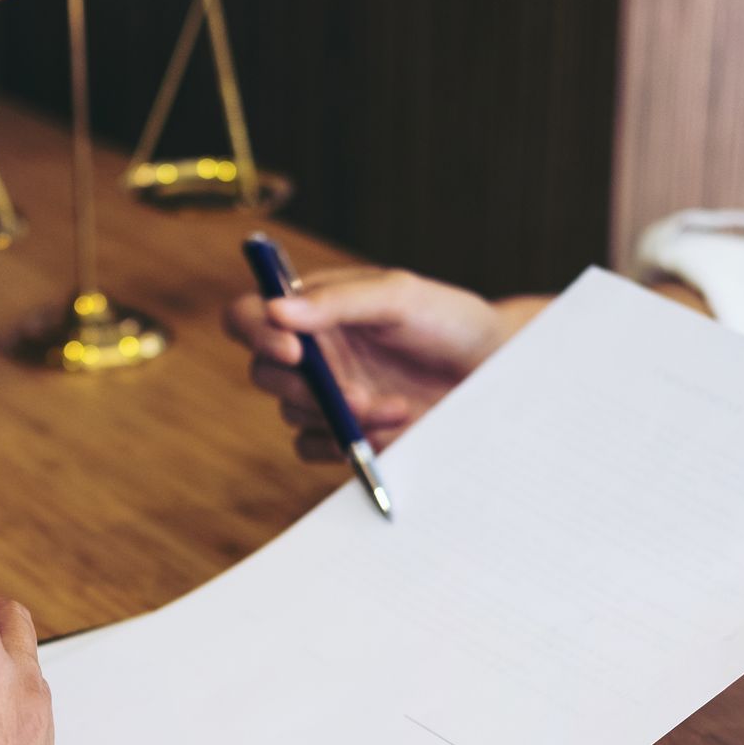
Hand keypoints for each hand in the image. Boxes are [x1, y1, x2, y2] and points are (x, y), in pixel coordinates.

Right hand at [223, 265, 545, 460]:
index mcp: (314, 307)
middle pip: (263, 372)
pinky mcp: (343, 432)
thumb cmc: (449, 321)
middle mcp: (311, 350)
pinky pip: (310, 447)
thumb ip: (338, 301)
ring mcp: (325, 393)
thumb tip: (276, 310)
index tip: (293, 349)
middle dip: (303, 387)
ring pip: (292, 412)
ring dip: (339, 415)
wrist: (493, 373)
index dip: (255, 330)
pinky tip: (388, 430)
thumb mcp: (399, 296)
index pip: (250, 314)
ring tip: (397, 407)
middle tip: (350, 394)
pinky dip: (341, 444)